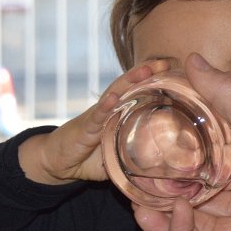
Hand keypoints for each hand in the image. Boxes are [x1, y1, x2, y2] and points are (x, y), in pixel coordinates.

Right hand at [19, 59, 170, 184]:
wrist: (56, 163)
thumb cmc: (89, 158)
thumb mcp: (119, 159)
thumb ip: (137, 160)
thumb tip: (160, 168)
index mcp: (119, 114)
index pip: (139, 93)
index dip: (155, 82)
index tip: (173, 70)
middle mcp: (109, 110)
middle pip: (129, 86)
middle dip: (146, 73)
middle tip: (166, 61)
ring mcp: (97, 117)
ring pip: (115, 94)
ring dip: (130, 81)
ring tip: (145, 70)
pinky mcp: (85, 128)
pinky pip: (96, 116)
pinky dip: (105, 107)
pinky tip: (113, 98)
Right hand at [134, 53, 230, 230]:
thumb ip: (224, 93)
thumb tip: (193, 60)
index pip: (223, 173)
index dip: (194, 163)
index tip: (164, 150)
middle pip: (205, 205)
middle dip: (174, 193)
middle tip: (143, 179)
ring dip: (165, 215)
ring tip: (138, 198)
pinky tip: (161, 214)